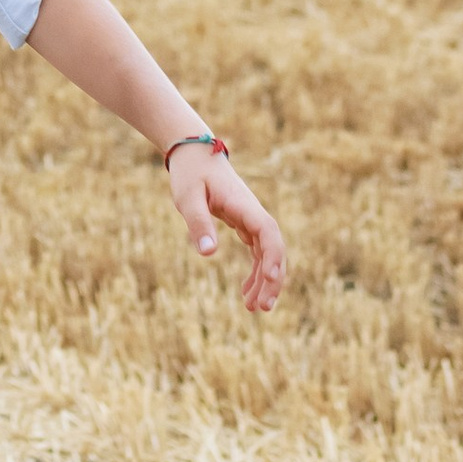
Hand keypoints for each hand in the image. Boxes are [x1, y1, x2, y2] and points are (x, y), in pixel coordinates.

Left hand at [168, 147, 287, 313]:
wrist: (193, 153)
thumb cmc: (190, 173)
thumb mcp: (188, 198)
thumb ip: (198, 223)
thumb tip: (209, 253)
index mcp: (244, 205)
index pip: (268, 232)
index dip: (273, 256)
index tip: (270, 279)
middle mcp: (253, 213)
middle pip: (274, 248)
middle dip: (272, 279)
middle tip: (262, 308)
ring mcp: (250, 219)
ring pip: (267, 254)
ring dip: (265, 281)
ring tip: (254, 308)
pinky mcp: (243, 223)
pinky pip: (257, 251)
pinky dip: (256, 272)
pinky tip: (246, 291)